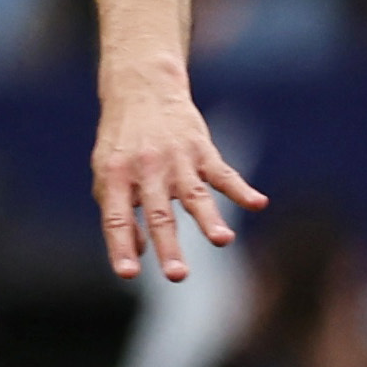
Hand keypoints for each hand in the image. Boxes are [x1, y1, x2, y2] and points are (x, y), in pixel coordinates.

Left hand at [93, 82, 264, 281]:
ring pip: (194, 194)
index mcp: (116, 177)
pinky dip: (242, 189)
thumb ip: (118, 211)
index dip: (122, 246)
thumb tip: (138, 251)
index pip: (117, 219)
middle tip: (177, 276)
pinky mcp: (202, 150)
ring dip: (209, 219)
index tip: (128, 273)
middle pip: (159, 214)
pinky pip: (223, 173)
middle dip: (169, 246)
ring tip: (222, 241)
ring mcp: (176, 159)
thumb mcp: (108, 173)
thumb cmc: (122, 143)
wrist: (142, 91)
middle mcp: (146, 170)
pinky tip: (258, 203)